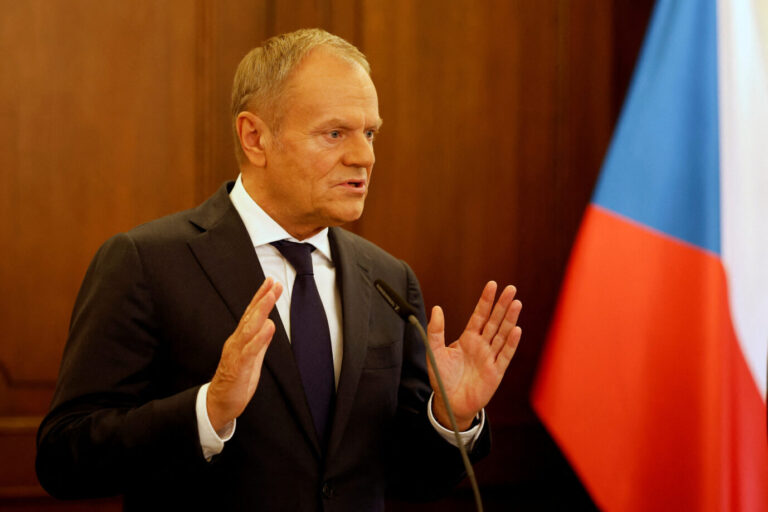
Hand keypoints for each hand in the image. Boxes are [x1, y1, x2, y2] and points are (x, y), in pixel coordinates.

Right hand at [207, 278, 281, 432]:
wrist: (220, 403)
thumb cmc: (236, 380)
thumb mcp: (253, 357)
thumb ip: (260, 341)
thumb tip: (270, 324)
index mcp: (240, 339)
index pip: (252, 314)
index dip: (261, 297)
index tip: (272, 282)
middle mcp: (237, 341)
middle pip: (250, 316)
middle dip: (262, 298)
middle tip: (273, 283)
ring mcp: (236, 352)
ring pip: (249, 328)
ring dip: (261, 311)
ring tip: (271, 296)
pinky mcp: (239, 366)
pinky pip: (249, 350)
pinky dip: (259, 337)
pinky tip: (268, 326)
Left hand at [428, 281, 521, 429]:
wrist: (449, 403)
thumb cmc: (442, 378)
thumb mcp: (434, 351)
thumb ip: (436, 330)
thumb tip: (437, 308)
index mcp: (468, 338)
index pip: (479, 315)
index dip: (485, 301)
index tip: (492, 285)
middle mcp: (481, 345)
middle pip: (494, 321)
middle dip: (502, 305)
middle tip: (511, 289)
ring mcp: (490, 357)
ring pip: (502, 334)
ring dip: (509, 319)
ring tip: (516, 303)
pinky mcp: (495, 372)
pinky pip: (505, 355)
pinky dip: (511, 343)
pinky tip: (516, 330)